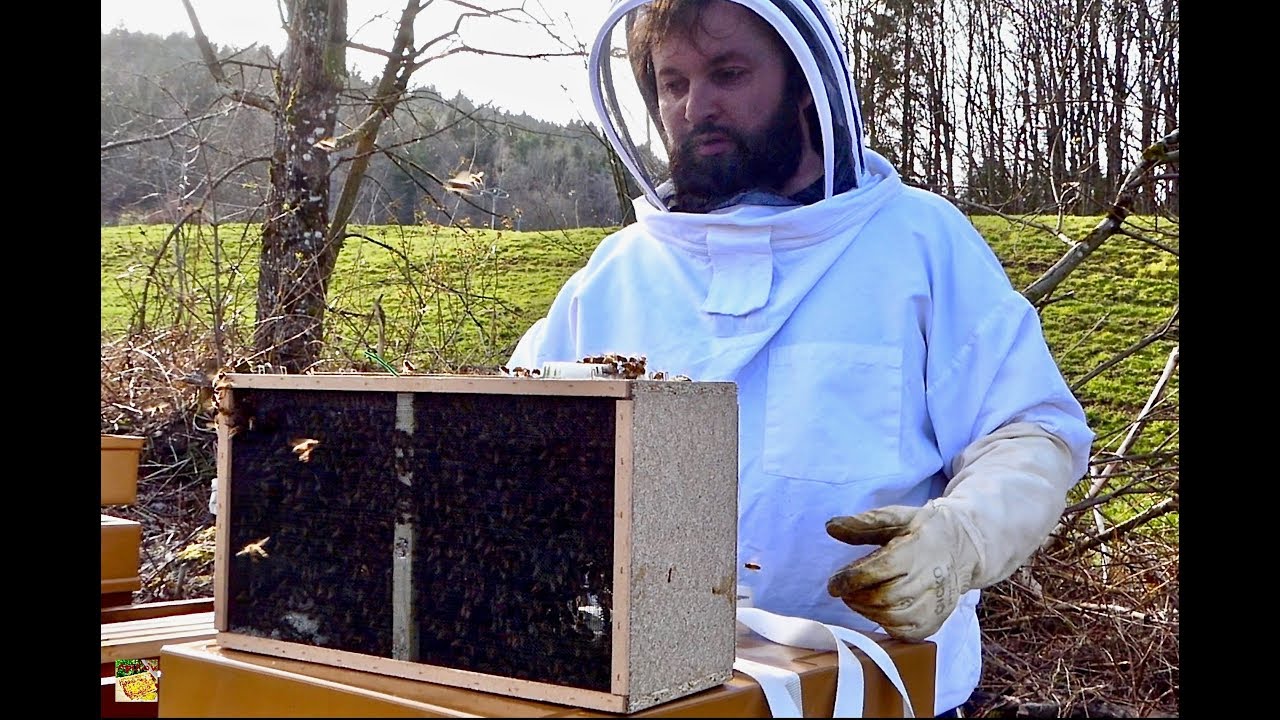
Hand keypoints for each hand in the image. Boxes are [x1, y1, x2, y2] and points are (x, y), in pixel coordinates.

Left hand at [825, 501, 977, 641]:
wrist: (965, 548)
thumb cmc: (924, 530)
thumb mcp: (897, 517)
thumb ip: (864, 523)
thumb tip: (830, 526)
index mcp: (919, 549)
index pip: (881, 569)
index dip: (852, 579)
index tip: (833, 584)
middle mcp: (931, 578)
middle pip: (886, 597)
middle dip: (857, 597)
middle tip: (843, 592)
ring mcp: (937, 602)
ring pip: (895, 617)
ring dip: (867, 612)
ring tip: (856, 600)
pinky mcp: (938, 619)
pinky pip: (908, 633)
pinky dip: (886, 626)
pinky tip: (876, 613)